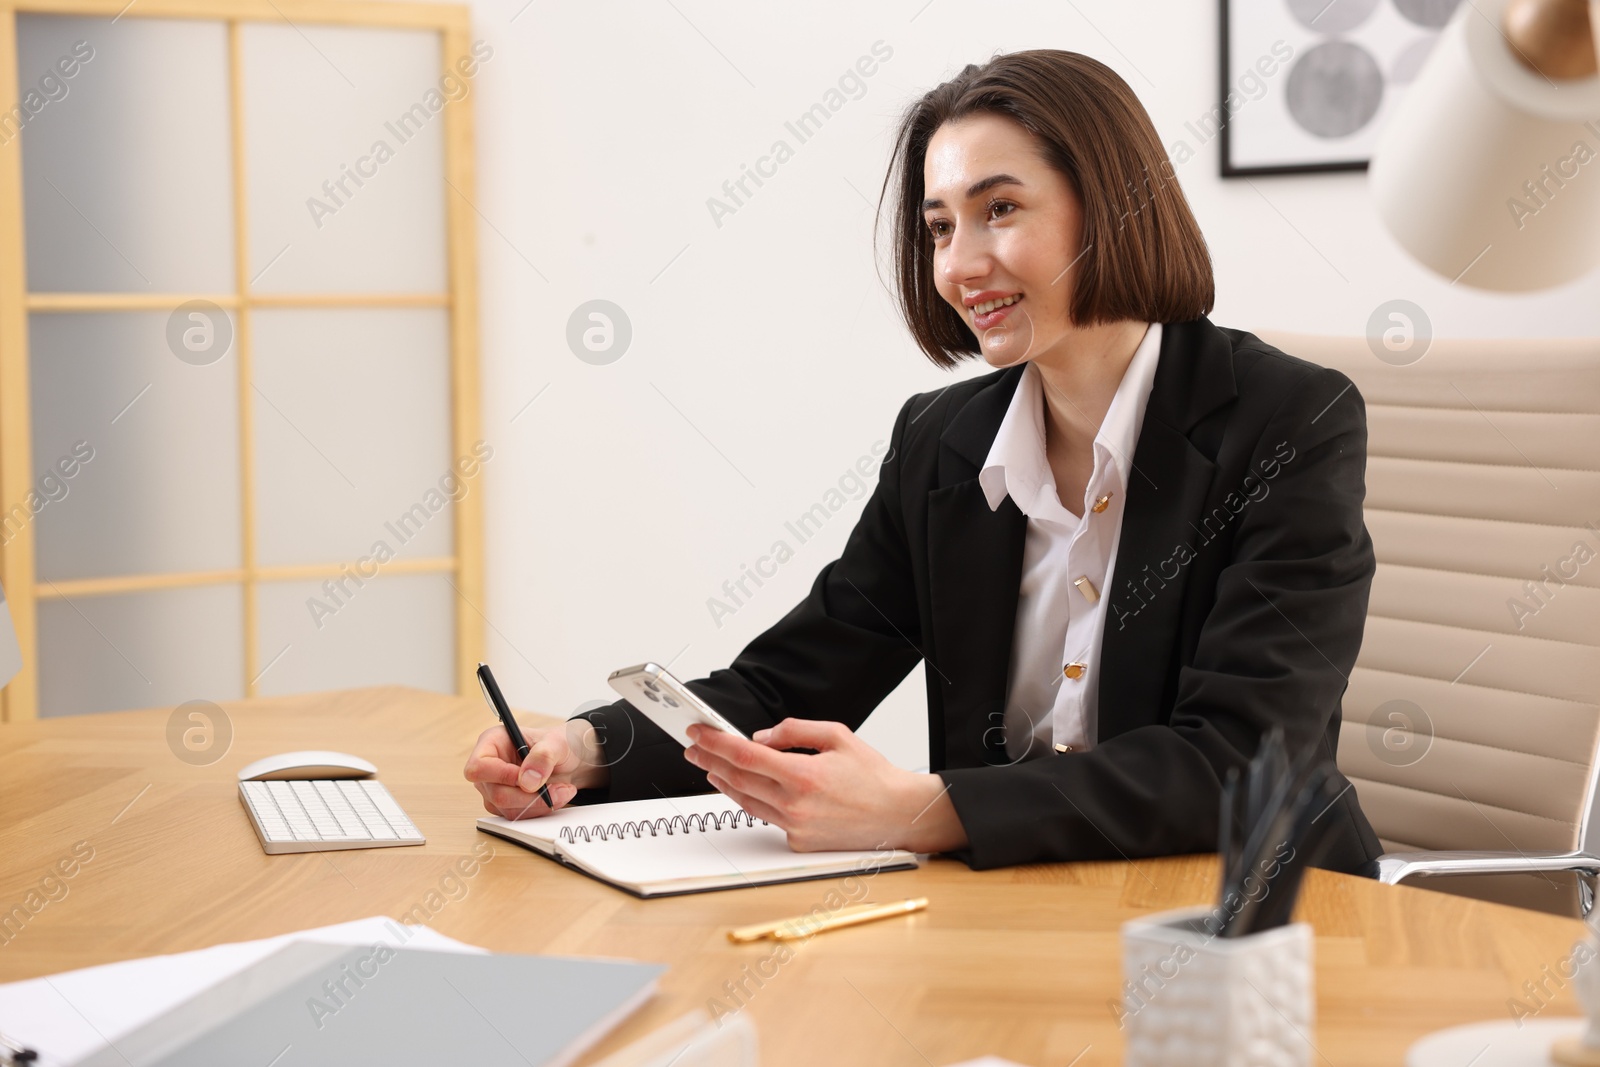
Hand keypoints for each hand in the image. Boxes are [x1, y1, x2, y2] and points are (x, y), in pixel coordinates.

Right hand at [464, 717, 608, 819]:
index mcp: (492, 742)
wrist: (571, 759)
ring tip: (562, 790)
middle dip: (529, 796)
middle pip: (495, 793)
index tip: (528, 780)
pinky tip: (555, 797)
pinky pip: (517, 816)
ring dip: (538, 805)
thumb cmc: (560, 743)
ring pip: (506, 809)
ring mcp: (494, 787)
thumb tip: (527, 782)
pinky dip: (538, 810)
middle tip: (558, 789)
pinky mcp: (505, 804)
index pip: (478, 767)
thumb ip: (543, 757)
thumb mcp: (557, 742)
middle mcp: (489, 766)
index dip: (501, 776)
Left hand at [683, 718, 967, 852]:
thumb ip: (794, 732)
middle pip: (737, 779)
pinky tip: (743, 787)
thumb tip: (760, 738)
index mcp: (803, 775)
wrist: (898, 814)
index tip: (698, 733)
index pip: (745, 755)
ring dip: (723, 781)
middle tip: (694, 747)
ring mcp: (795, 827)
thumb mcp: (837, 736)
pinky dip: (752, 799)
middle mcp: (795, 805)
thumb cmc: (873, 776)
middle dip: (710, 760)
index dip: (716, 742)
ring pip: (746, 801)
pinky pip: (766, 816)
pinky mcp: (798, 842)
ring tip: (709, 766)